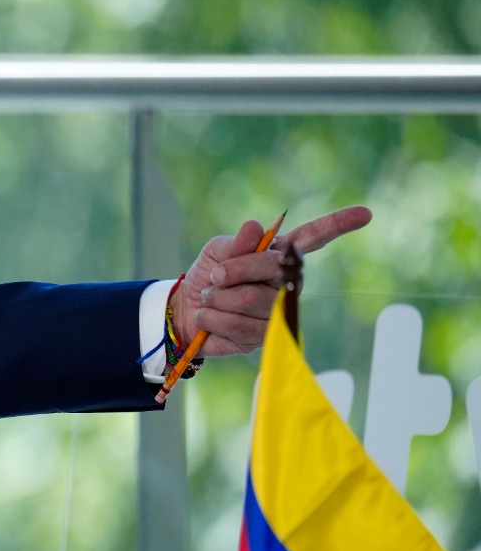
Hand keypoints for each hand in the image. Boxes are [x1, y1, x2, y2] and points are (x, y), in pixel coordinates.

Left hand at [170, 205, 372, 357]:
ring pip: (248, 300)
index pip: (313, 238)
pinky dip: (212, 319)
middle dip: (234, 271)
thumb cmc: (208, 277)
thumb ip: (234, 244)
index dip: (337, 225)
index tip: (365, 213)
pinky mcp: (264, 337)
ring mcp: (278, 311)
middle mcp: (286, 283)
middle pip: (272, 269)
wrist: (187, 311)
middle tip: (215, 277)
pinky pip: (236, 325)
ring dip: (217, 298)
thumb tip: (254, 227)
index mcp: (279, 256)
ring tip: (212, 299)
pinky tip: (211, 319)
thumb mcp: (216, 252)